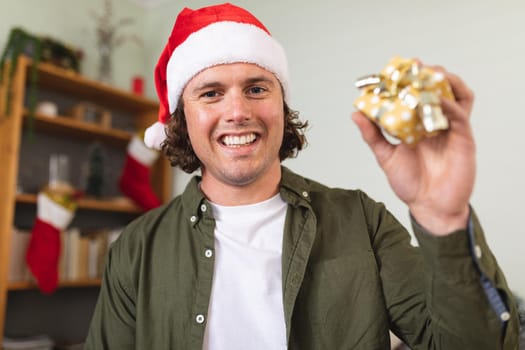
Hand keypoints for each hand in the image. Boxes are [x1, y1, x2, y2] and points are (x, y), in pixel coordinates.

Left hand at [352, 66, 475, 234]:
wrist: (429, 207)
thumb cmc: (410, 183)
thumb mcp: (385, 156)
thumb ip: (372, 135)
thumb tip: (355, 113)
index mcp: (416, 125)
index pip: (414, 96)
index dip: (407, 80)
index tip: (394, 68)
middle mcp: (434, 123)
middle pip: (436, 90)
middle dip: (426, 75)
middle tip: (414, 66)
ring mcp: (450, 128)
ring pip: (455, 95)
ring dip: (444, 81)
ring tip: (431, 73)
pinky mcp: (464, 137)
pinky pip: (460, 114)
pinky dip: (450, 103)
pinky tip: (437, 98)